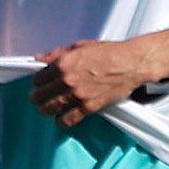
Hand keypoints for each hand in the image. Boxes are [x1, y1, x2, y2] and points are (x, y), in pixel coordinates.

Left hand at [32, 35, 158, 124]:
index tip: (41, 83)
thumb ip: (57, 53)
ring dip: (46, 110)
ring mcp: (77, 95)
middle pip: (39, 95)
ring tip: (47, 109)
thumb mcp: (80, 46)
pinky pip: (68, 119)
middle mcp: (67, 80)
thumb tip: (40, 58)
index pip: (37, 78)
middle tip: (39, 98)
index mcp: (63, 63)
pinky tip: (60, 120)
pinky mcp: (89, 106)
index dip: (38, 81)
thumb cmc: (109, 52)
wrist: (131, 63)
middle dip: (37, 97)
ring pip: (50, 109)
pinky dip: (62, 121)